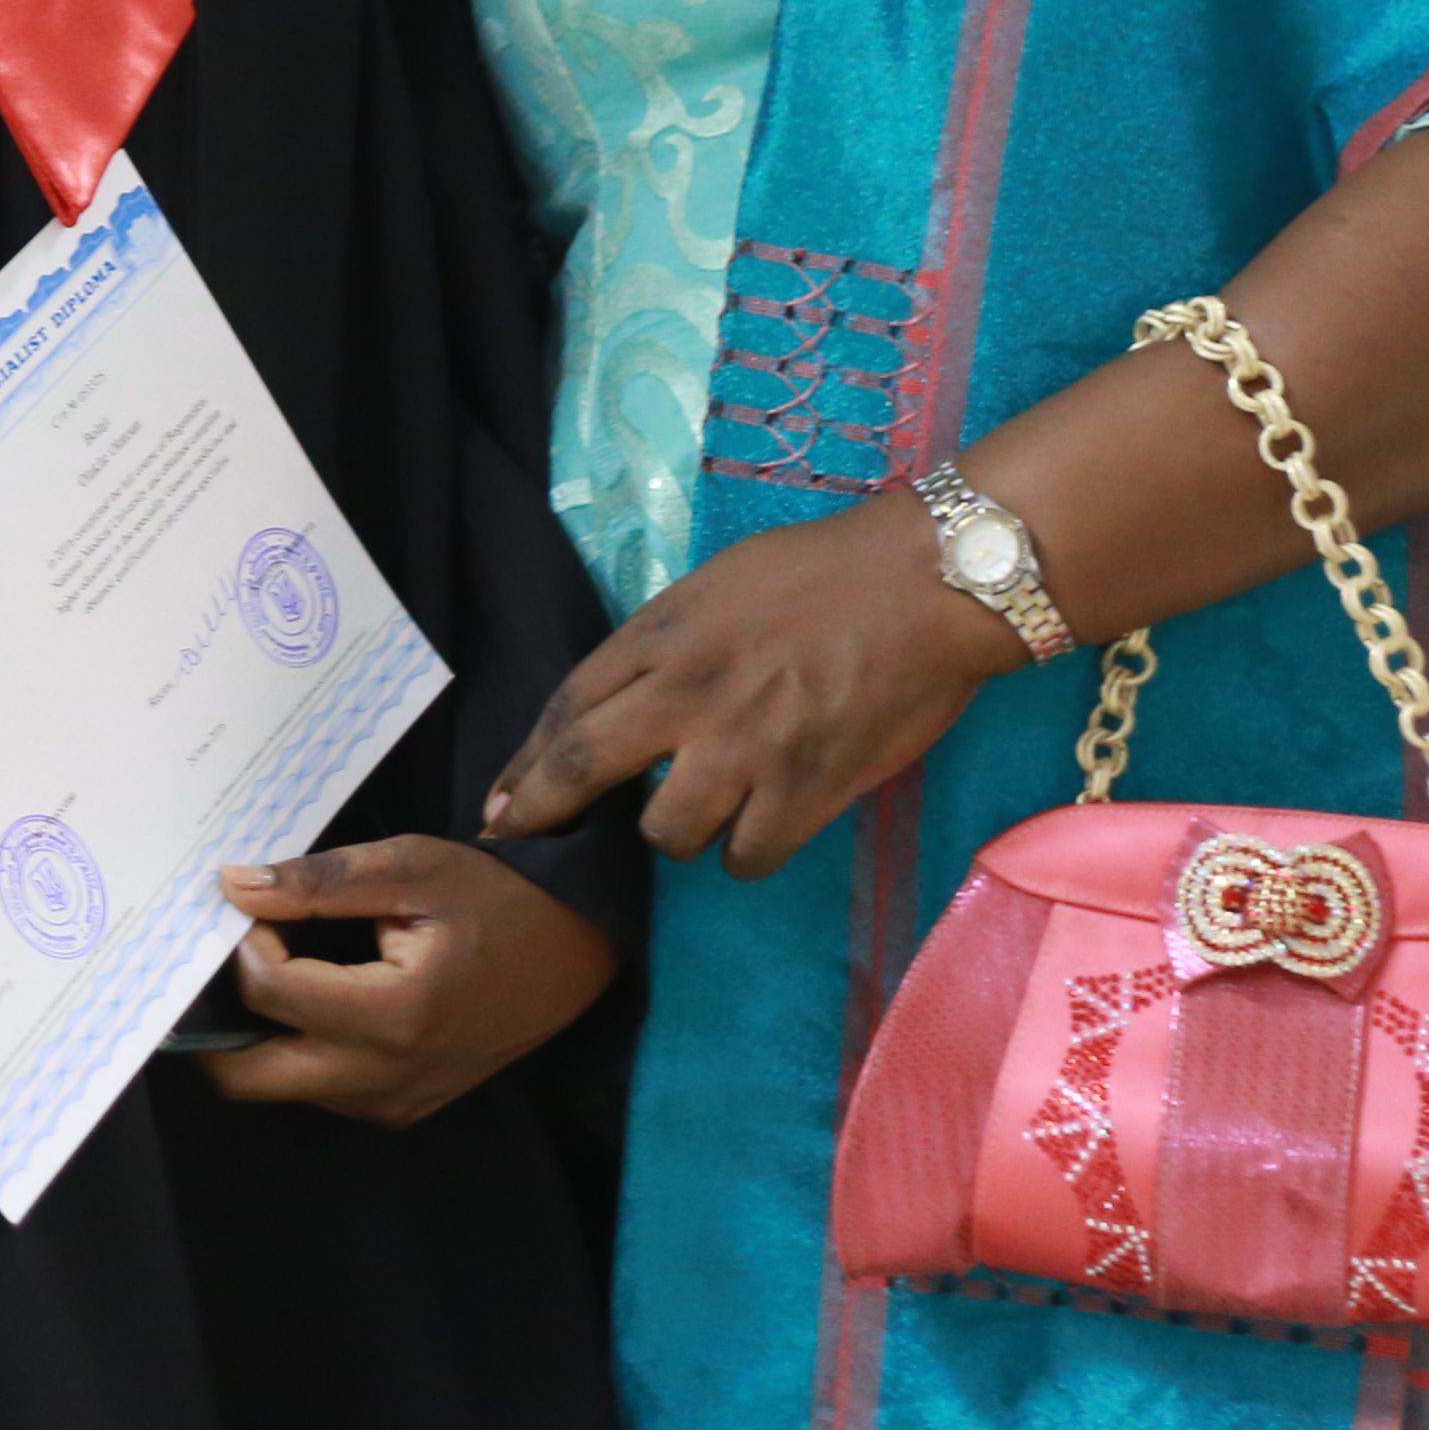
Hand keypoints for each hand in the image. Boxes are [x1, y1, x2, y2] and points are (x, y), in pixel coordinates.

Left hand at [201, 838, 613, 1123]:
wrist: (573, 951)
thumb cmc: (497, 899)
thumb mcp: (410, 866)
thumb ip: (319, 880)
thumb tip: (236, 886)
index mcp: (393, 1013)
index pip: (271, 993)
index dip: (247, 943)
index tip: (260, 907)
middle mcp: (388, 1076)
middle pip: (248, 1079)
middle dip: (213, 1025)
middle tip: (223, 963)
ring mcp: (395, 1102)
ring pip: (280, 1088)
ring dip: (258, 1037)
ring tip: (274, 971)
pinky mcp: (403, 1108)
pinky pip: (322, 1091)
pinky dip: (299, 1051)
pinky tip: (316, 998)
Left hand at [484, 491, 1020, 876]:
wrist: (925, 584)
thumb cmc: (824, 571)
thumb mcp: (718, 585)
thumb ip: (666, 643)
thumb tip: (630, 698)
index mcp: (663, 636)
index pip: (568, 707)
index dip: (528, 761)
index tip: (503, 796)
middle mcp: (688, 696)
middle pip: (585, 770)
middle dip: (542, 811)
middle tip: (519, 836)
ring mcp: (744, 751)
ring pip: (668, 833)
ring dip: (677, 830)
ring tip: (702, 810)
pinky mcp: (804, 795)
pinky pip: (746, 858)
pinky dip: (746, 850)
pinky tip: (759, 828)